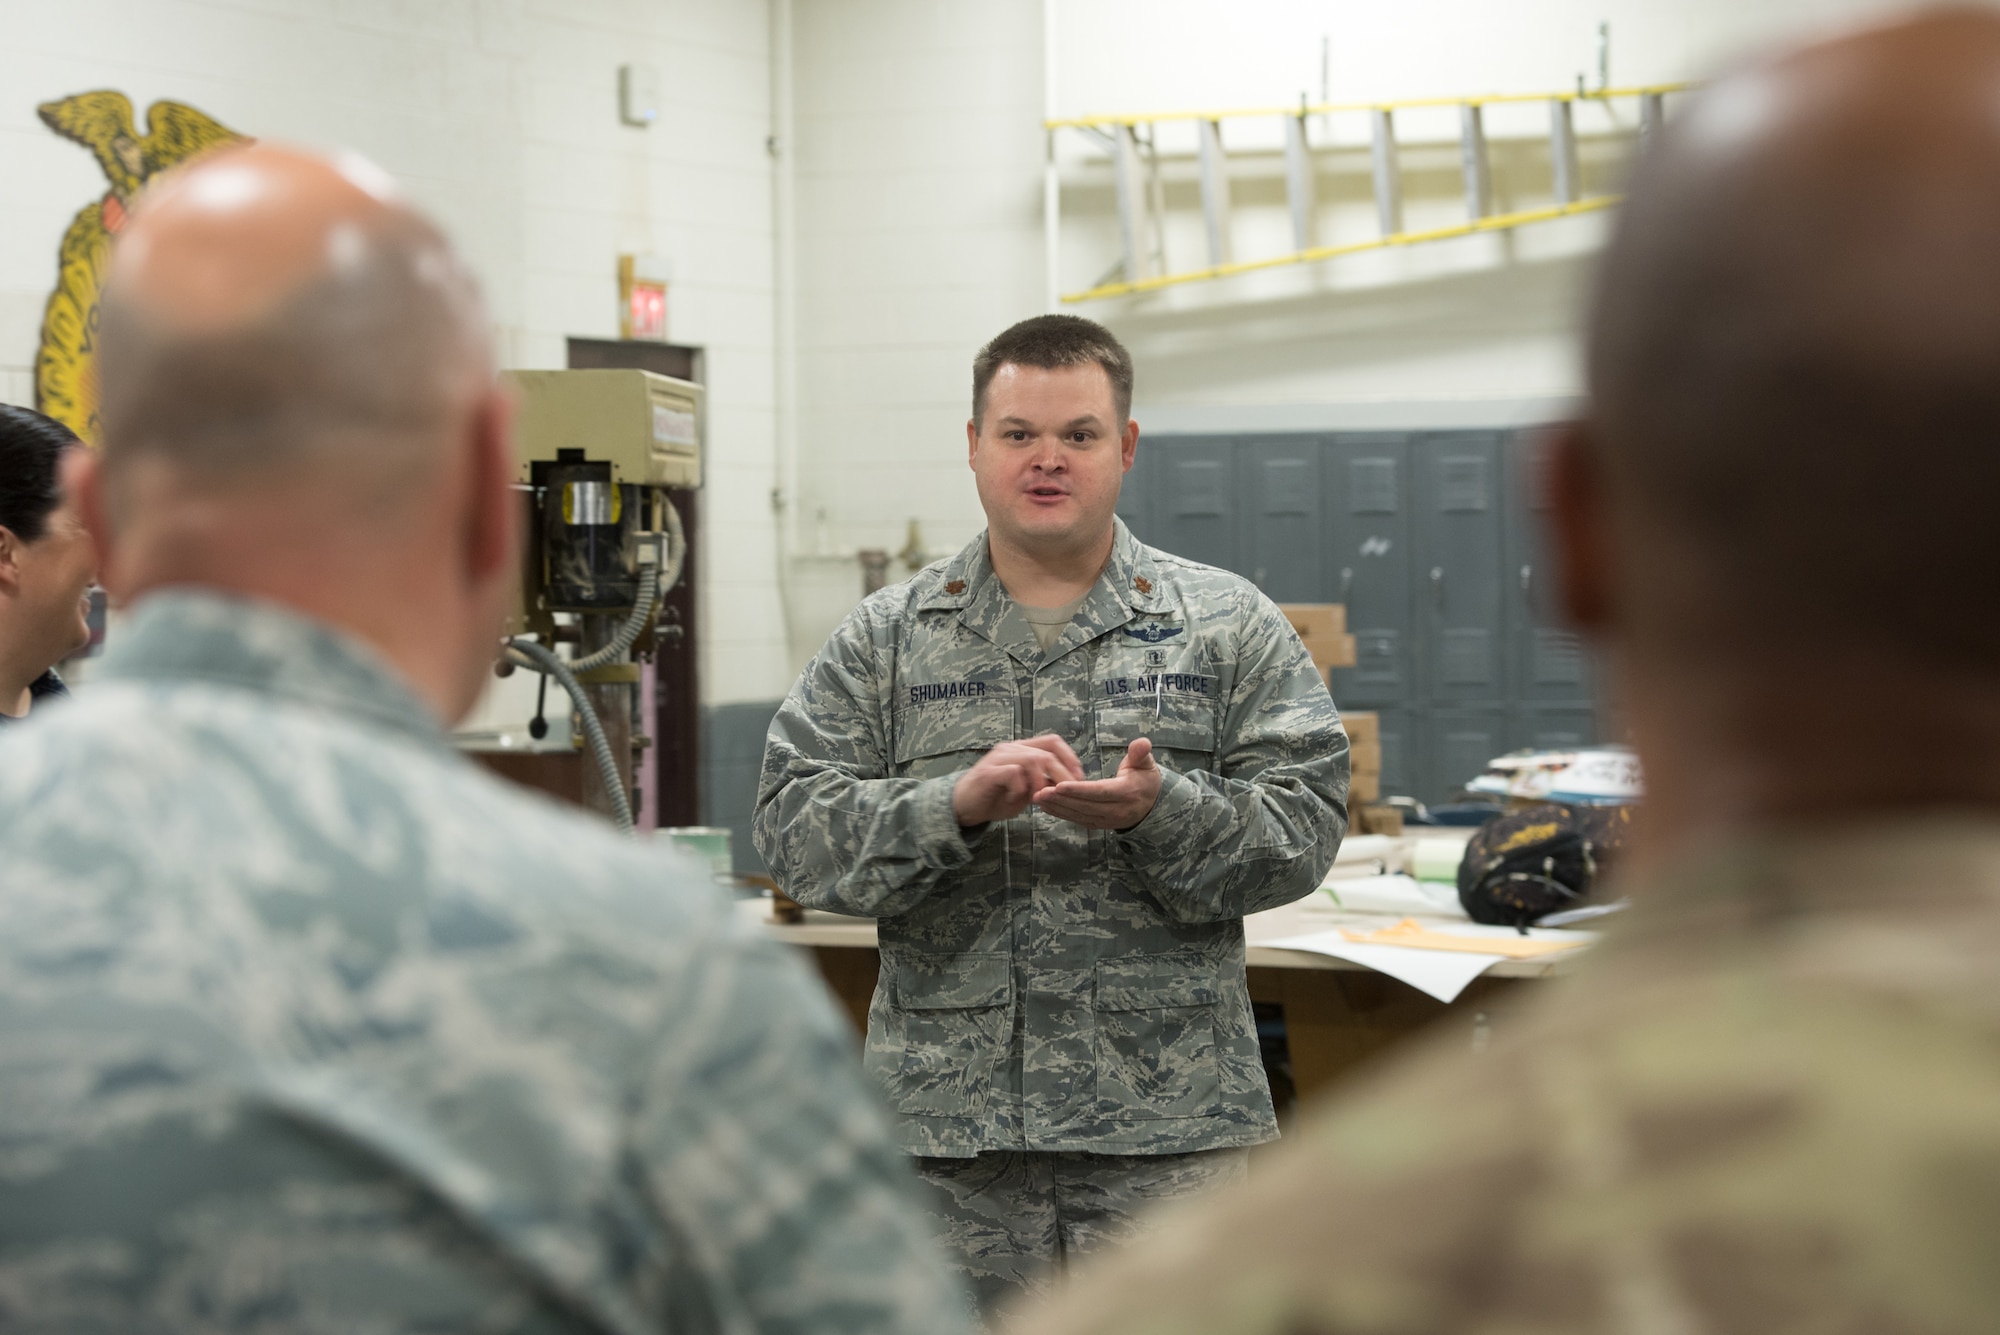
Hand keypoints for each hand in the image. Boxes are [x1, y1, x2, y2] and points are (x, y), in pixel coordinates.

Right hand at [953, 734, 1084, 826]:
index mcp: (1022, 749)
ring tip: (1039, 798)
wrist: (963, 806)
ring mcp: (998, 758)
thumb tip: (1069, 784)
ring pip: (1032, 759)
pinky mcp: (988, 772)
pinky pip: (1013, 773)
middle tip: (1066, 793)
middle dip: (1062, 774)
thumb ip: (1043, 783)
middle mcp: (1011, 749)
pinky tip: (1017, 799)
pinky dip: (1021, 789)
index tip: (1078, 778)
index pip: (1052, 741)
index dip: (1069, 758)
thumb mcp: (1026, 791)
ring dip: (1041, 782)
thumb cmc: (996, 797)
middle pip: (1046, 752)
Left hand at [1033, 738, 1162, 831]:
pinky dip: (1061, 813)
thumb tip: (1142, 743)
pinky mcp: (1099, 824)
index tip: (1059, 784)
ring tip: (1038, 797)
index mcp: (1127, 793)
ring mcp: (1107, 820)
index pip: (1100, 792)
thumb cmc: (1145, 779)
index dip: (1079, 789)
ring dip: (1057, 807)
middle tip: (1040, 791)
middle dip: (1061, 799)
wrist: (1152, 805)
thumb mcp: (1146, 764)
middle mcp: (1117, 811)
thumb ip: (1141, 753)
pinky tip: (1046, 806)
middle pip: (1085, 805)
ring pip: (1079, 814)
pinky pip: (1078, 820)